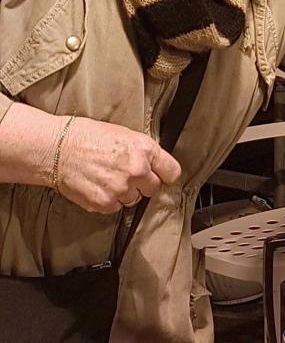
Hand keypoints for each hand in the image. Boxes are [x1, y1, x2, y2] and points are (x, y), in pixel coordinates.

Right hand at [56, 116, 181, 213]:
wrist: (55, 148)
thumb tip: (156, 165)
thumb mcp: (124, 135)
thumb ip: (144, 152)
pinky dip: (108, 201)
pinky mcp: (105, 203)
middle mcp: (137, 169)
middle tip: (125, 175)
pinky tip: (97, 186)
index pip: (172, 172)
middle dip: (143, 184)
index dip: (165, 174)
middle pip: (154, 188)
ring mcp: (121, 188)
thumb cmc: (85, 136)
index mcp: (144, 149)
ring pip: (134, 199)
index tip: (160, 176)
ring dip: (124, 193)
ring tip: (107, 178)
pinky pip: (116, 208)